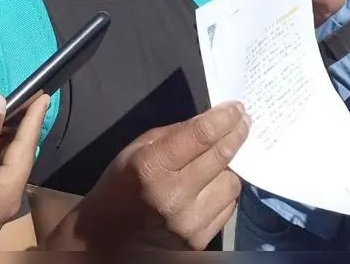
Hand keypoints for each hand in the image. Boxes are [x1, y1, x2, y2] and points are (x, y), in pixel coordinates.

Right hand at [46, 101, 249, 251]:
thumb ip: (175, 134)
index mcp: (152, 167)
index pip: (202, 135)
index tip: (237, 108)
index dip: (225, 117)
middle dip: (236, 134)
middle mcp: (174, 196)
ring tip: (216, 163)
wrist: (106, 239)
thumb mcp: (137, 149)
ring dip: (227, 168)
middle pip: (221, 156)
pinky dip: (223, 193)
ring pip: (231, 183)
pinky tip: (211, 187)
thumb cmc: (121, 186)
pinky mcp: (199, 241)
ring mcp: (189, 222)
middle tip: (244, 121)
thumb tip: (213, 121)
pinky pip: (228, 207)